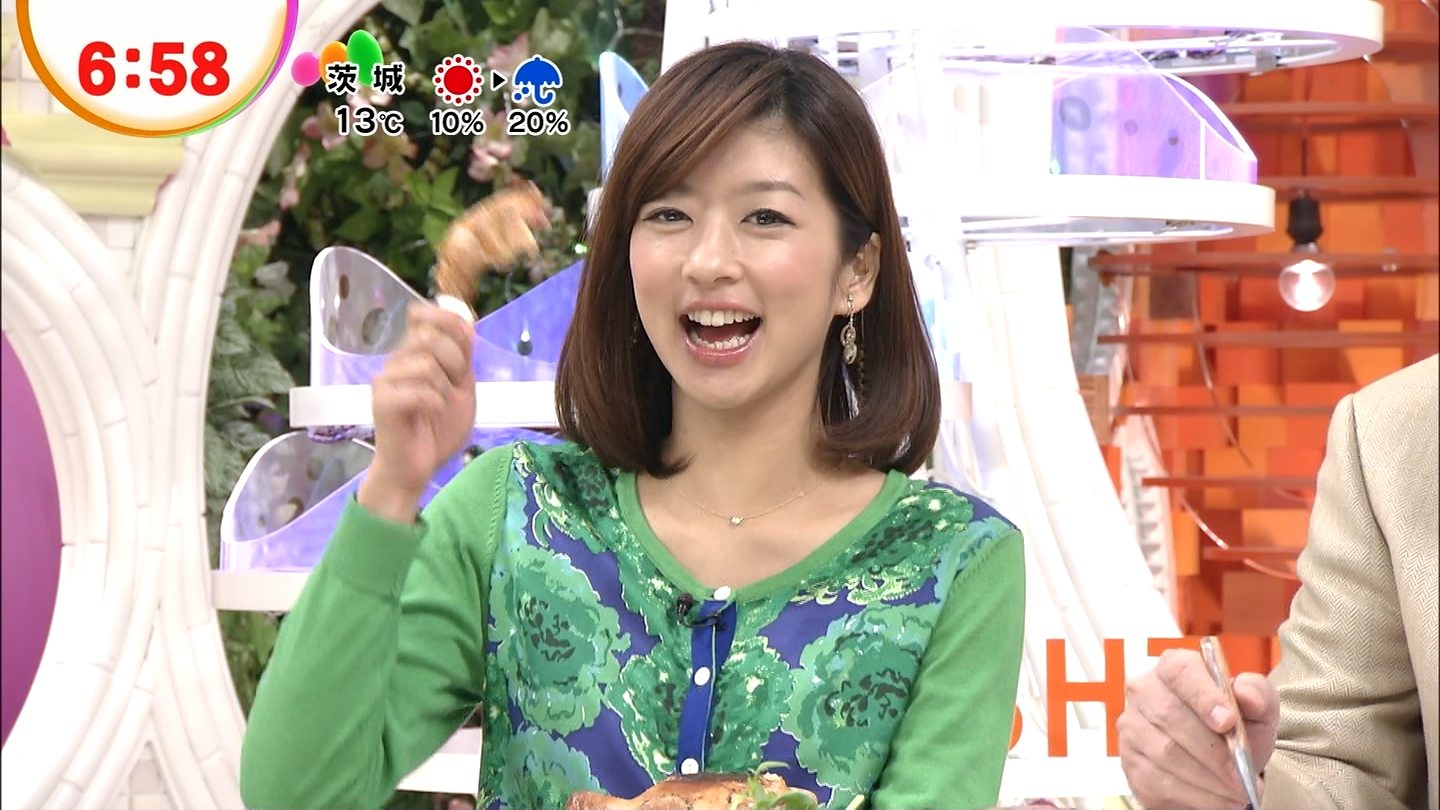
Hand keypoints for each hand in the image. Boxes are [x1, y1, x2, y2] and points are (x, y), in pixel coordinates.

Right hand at [358, 302, 474, 521]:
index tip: (464, 349)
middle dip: (454, 362)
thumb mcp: (463, 388)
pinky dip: (435, 405)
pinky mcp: (382, 401)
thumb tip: (468, 323)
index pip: (424, 315)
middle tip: (453, 388)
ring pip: (426, 365)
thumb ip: (465, 356)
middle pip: (428, 336)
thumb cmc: (438, 429)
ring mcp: (385, 379)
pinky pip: (420, 391)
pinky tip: (430, 415)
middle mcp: (396, 360)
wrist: (418, 466)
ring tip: (440, 407)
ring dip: (445, 390)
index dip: (449, 323)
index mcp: (414, 353)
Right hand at [1118, 649, 1279, 808]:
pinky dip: (1195, 796)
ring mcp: (1132, 727)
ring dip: (1207, 779)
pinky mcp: (1131, 762)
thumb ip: (1257, 695)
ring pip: (1166, 753)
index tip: (1227, 723)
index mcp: (1173, 667)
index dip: (1203, 696)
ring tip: (1237, 792)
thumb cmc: (1234, 729)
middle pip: (1172, 717)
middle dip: (1213, 752)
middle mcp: (1144, 691)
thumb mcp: (1256, 710)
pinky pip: (1158, 781)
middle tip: (1242, 775)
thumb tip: (1245, 692)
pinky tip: (1218, 801)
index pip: (1181, 672)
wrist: (1218, 761)